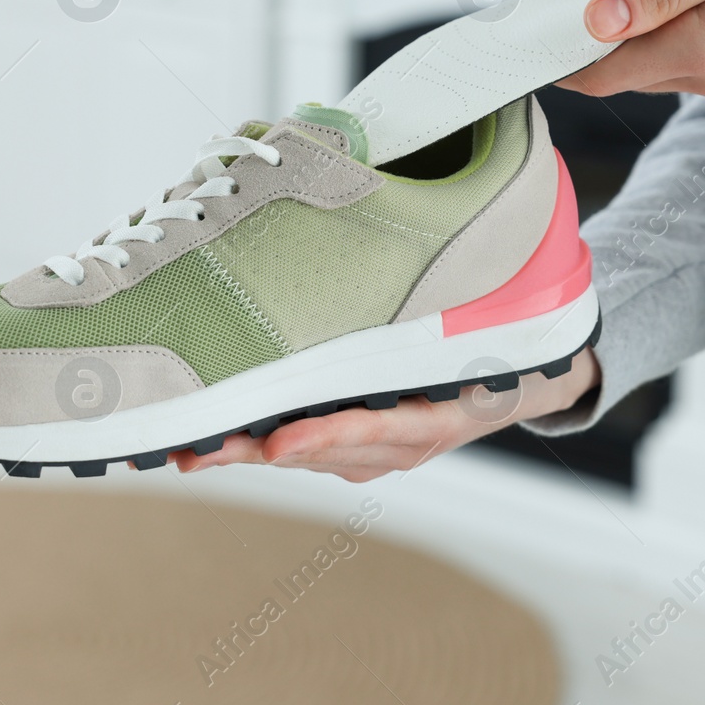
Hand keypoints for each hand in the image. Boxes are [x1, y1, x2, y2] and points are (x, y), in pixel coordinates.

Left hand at [167, 348, 600, 482]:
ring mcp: (375, 456)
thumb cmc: (490, 350)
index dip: (322, 437)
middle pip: (318, 452)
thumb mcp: (479, 332)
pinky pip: (305, 449)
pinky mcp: (356, 452)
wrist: (516, 387)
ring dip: (246, 452)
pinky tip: (216, 441)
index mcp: (432, 419)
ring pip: (303, 455)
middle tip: (197, 450)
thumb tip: (400, 249)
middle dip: (254, 452)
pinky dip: (263, 446)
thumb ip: (438, 312)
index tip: (277, 446)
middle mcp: (398, 447)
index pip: (370, 428)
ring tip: (188, 448)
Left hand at [557, 0, 704, 97]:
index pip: (595, 71)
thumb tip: (595, 15)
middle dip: (570, 37)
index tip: (513, 27)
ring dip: (608, 29)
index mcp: (702, 51)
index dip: (548, 53)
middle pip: (612, 67)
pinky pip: (673, 48)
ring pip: (642, 58)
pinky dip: (645, 25)